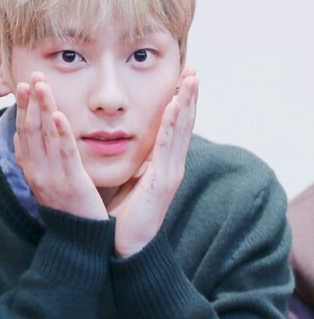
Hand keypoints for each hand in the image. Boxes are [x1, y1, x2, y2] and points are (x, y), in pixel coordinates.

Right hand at [14, 73, 108, 220]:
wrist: (79, 242)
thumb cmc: (70, 210)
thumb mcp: (50, 183)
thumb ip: (43, 159)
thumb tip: (31, 136)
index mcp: (33, 171)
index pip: (23, 134)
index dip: (23, 110)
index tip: (23, 87)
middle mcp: (37, 173)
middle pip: (30, 131)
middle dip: (30, 102)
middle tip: (31, 77)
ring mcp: (52, 178)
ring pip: (44, 137)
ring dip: (42, 109)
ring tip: (41, 86)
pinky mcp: (71, 184)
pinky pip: (64, 154)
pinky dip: (60, 133)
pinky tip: (59, 115)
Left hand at [109, 69, 198, 257]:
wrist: (125, 248)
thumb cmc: (124, 216)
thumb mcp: (131, 182)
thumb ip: (135, 164)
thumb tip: (126, 145)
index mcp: (163, 166)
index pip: (175, 128)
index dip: (181, 104)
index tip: (183, 79)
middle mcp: (171, 167)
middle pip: (183, 125)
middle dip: (189, 97)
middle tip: (193, 70)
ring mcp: (169, 174)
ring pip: (180, 132)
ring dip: (186, 104)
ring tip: (191, 79)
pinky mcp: (161, 182)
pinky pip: (166, 148)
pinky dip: (171, 126)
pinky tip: (174, 107)